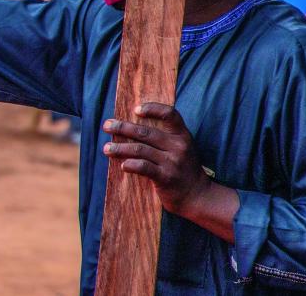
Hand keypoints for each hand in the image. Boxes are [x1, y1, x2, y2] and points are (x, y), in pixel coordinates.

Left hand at [102, 102, 215, 216]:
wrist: (198, 196)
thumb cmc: (183, 169)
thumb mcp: (180, 149)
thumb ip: (164, 138)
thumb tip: (131, 126)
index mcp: (182, 135)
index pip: (170, 114)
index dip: (153, 108)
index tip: (135, 109)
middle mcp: (178, 146)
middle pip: (146, 132)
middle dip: (123, 127)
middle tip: (107, 126)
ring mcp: (172, 162)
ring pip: (140, 149)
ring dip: (119, 148)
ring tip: (107, 148)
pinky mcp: (166, 177)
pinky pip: (143, 167)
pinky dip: (130, 164)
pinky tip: (122, 165)